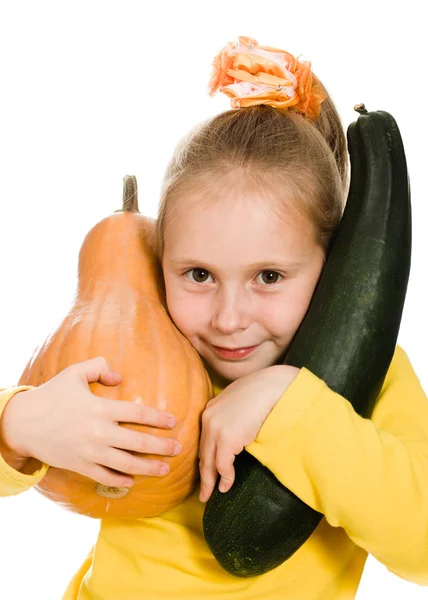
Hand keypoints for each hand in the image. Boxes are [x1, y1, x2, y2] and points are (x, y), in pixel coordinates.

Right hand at [1, 357, 181, 487]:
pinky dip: (120, 481)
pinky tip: (132, 480)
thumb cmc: (51, 395)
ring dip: (148, 468)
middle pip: (138, 443)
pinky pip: (105, 477)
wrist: (23, 423)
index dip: (158, 419)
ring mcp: (90, 452)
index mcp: (101, 408)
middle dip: (162, 447)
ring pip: (126, 464)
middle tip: (179, 448)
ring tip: (165, 469)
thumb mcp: (74, 372)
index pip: (138, 414)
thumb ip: (99, 367)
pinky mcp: (80, 466)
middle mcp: (99, 433)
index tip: (173, 422)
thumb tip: (120, 377)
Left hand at [198, 364, 299, 501]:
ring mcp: (215, 428)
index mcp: (210, 410)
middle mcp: (208, 419)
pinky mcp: (227, 438)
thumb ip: (233, 415)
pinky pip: (223, 464)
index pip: (204, 440)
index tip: (206, 472)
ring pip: (209, 462)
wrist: (272, 387)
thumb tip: (238, 431)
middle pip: (203, 453)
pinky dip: (225, 478)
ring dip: (210, 481)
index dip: (205, 458)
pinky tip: (226, 487)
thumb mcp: (240, 403)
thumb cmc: (263, 393)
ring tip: (210, 496)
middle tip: (203, 493)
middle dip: (203, 474)